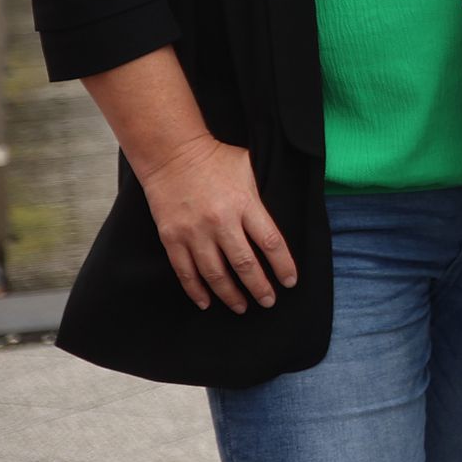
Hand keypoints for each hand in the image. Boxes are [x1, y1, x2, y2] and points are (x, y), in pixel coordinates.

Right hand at [134, 133, 295, 313]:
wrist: (172, 154)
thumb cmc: (216, 159)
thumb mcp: (249, 168)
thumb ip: (262, 196)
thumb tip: (280, 218)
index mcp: (245, 203)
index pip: (271, 242)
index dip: (283, 266)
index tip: (289, 282)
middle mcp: (221, 221)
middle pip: (245, 264)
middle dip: (259, 288)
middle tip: (268, 301)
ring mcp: (194, 232)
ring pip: (215, 274)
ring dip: (230, 295)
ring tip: (241, 307)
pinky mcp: (172, 238)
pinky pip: (186, 272)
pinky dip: (196, 291)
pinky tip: (206, 302)